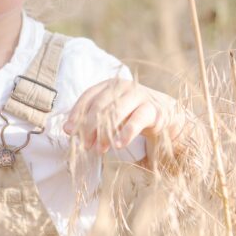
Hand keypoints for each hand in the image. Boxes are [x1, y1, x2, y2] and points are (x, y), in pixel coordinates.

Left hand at [64, 79, 188, 154]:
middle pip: (100, 104)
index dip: (77, 114)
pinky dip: (127, 132)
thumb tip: (67, 130)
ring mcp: (139, 96)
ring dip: (105, 132)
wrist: (167, 116)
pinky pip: (138, 119)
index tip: (69, 131)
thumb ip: (90, 120)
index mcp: (109, 86)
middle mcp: (123, 87)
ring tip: (99, 149)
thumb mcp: (110, 116)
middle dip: (89, 126)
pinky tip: (119, 144)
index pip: (88, 96)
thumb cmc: (132, 116)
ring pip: (117, 111)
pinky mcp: (154, 109)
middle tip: (85, 145)